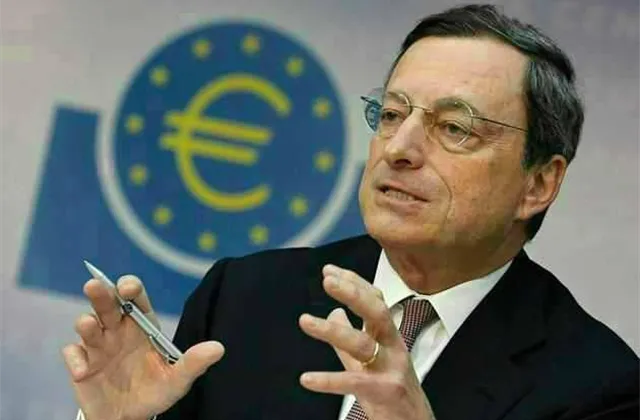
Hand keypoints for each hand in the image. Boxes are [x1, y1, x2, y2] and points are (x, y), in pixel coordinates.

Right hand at [61, 275, 224, 419]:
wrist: (129, 418)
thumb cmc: (155, 392)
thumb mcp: (177, 380)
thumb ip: (194, 363)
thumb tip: (219, 348)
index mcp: (142, 326)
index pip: (135, 299)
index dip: (130, 288)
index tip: (127, 287)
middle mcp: (118, 330)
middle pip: (107, 304)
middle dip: (100, 293)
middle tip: (94, 286)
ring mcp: (99, 345)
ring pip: (87, 324)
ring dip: (86, 322)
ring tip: (89, 326)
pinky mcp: (82, 364)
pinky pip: (73, 354)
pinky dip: (75, 360)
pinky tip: (83, 371)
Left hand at [298, 265, 434, 419]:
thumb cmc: (391, 394)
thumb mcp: (367, 363)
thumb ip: (349, 340)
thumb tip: (334, 313)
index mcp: (388, 338)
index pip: (374, 301)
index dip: (354, 283)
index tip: (330, 271)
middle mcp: (393, 348)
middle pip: (377, 313)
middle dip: (354, 293)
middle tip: (328, 281)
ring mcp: (392, 369)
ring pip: (363, 344)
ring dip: (332, 331)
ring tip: (304, 320)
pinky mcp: (386, 392)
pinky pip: (355, 382)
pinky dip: (329, 380)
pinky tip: (307, 378)